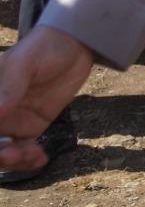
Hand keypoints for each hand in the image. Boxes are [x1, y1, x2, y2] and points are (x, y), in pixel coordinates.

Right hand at [0, 26, 93, 171]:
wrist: (74, 46)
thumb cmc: (42, 48)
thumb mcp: (24, 63)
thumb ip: (11, 87)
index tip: (0, 143)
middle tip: (13, 153)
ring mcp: (11, 123)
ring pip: (3, 152)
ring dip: (12, 161)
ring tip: (30, 154)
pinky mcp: (31, 128)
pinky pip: (24, 150)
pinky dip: (29, 160)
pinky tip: (40, 159)